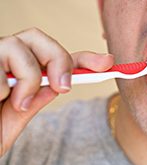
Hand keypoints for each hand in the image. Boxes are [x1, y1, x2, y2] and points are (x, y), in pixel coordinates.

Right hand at [0, 28, 113, 156]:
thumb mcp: (18, 115)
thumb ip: (38, 96)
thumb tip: (63, 81)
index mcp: (23, 71)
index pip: (58, 56)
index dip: (85, 57)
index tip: (108, 62)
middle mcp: (6, 59)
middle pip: (39, 38)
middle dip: (57, 60)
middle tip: (63, 87)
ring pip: (19, 48)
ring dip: (26, 79)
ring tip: (15, 102)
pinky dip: (1, 87)